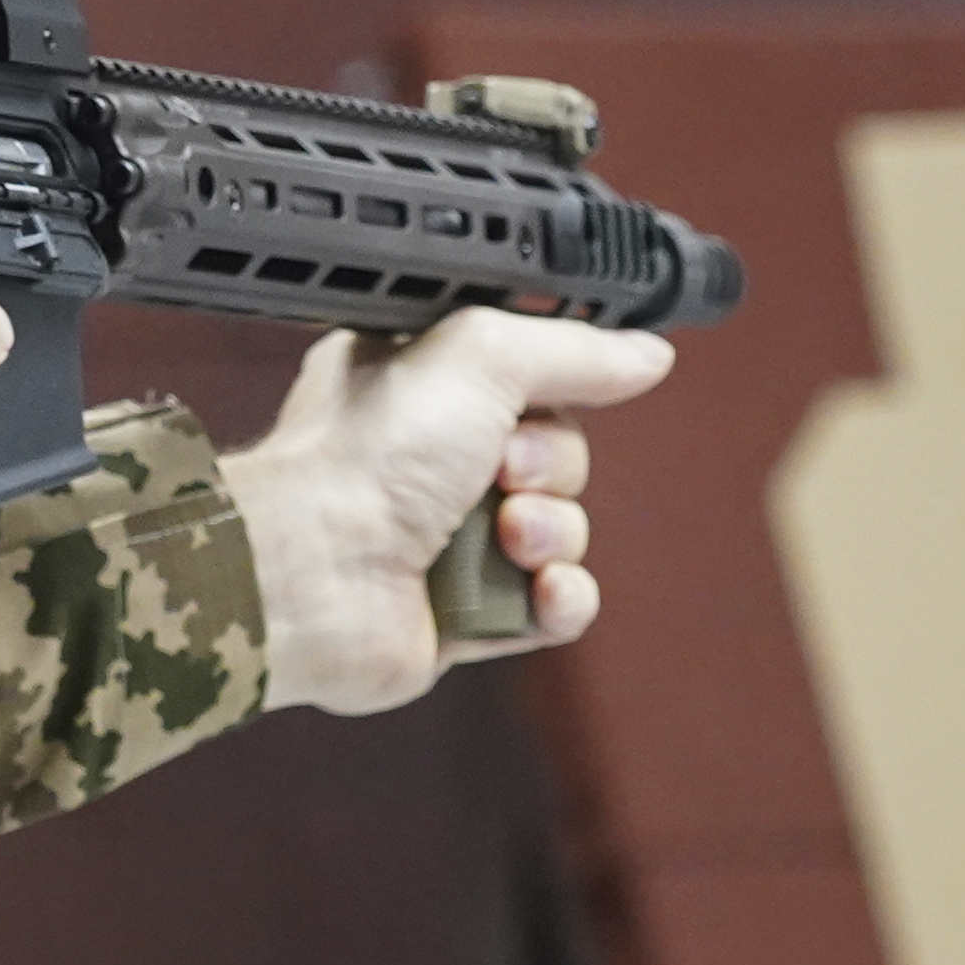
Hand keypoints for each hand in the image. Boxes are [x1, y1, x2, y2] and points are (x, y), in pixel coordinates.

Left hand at [218, 314, 679, 714]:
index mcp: (421, 385)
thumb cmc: (365, 456)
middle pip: (559, 457)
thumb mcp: (481, 355)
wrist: (318, 570)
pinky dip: (559, 599)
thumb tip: (646, 353)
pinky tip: (537, 589)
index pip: (530, 379)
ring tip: (504, 536)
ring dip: (552, 533)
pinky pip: (555, 606)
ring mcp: (449, 540)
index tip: (538, 397)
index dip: (551, 390)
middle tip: (501, 471)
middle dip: (552, 468)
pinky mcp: (466, 614)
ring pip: (563, 532)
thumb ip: (572, 350)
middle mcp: (431, 460)